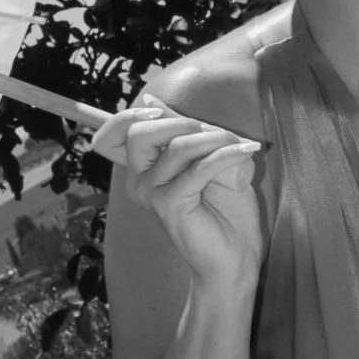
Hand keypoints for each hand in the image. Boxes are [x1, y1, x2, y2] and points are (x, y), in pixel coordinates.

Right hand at [98, 99, 264, 300]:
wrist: (235, 258)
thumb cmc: (225, 211)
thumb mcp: (205, 159)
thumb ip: (184, 134)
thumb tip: (151, 100)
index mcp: (143, 170)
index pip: (112, 136)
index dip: (129, 116)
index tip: (160, 110)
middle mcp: (139, 182)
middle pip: (138, 133)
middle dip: (180, 122)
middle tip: (216, 132)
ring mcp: (151, 195)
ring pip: (177, 147)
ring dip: (216, 139)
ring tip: (241, 145)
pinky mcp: (169, 206)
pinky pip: (198, 168)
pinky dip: (227, 155)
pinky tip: (246, 153)